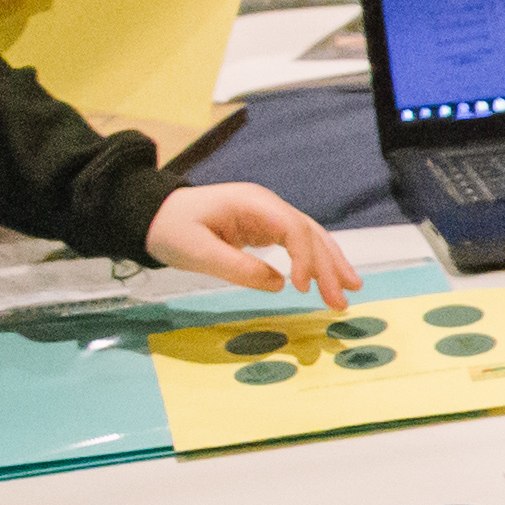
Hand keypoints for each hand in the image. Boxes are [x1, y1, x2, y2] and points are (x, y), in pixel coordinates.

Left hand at [148, 184, 367, 308]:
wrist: (153, 215)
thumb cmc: (171, 229)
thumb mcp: (197, 253)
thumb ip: (237, 268)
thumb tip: (278, 285)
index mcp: (252, 204)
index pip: (293, 229)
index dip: (303, 259)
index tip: (301, 290)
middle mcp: (268, 206)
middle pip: (310, 233)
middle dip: (329, 266)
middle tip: (342, 300)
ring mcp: (269, 216)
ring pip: (311, 238)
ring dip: (331, 264)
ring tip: (351, 290)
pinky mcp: (265, 229)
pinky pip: (298, 245)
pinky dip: (315, 263)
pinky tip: (327, 280)